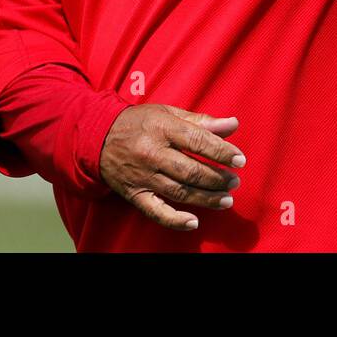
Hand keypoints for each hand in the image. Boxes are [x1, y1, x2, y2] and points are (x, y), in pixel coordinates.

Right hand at [98, 103, 243, 230]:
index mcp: (162, 128)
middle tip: (235, 182)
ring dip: (206, 198)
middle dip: (217, 178)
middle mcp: (152, 153)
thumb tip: (233, 125)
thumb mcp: (168, 113)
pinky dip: (175, 220)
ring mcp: (142, 176)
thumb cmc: (140, 122)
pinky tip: (193, 222)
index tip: (240, 160)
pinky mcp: (134, 194)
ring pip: (179, 192)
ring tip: (226, 200)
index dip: (222, 152)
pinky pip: (155, 211)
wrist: (96, 137)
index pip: (198, 141)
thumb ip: (201, 121)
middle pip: (190, 171)